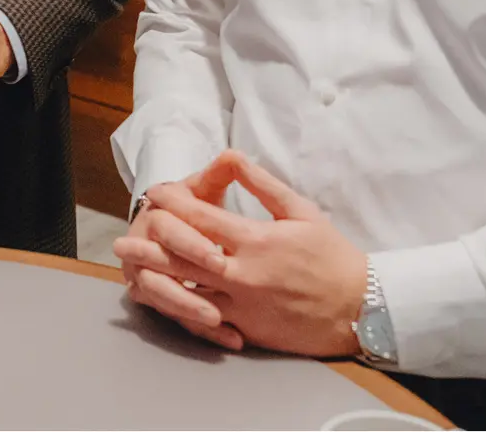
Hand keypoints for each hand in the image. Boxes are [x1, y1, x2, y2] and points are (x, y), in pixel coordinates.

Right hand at [114, 155, 244, 350]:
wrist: (176, 226)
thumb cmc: (197, 205)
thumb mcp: (205, 188)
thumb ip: (218, 175)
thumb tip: (232, 156)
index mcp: (155, 213)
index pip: (165, 229)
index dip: (189, 242)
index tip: (219, 256)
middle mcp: (141, 244)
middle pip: (156, 268)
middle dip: (186, 286)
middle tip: (218, 302)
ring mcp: (143, 274)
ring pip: (159, 297)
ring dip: (187, 310)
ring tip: (219, 322)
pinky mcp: (156, 299)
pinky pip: (174, 317)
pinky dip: (199, 329)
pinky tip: (229, 337)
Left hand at [115, 151, 368, 358]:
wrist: (361, 308)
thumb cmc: (333, 257)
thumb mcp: (301, 211)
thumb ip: (262, 185)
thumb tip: (233, 156)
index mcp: (257, 240)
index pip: (202, 217)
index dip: (174, 202)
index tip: (157, 192)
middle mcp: (244, 273)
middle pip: (185, 256)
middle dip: (151, 243)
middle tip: (123, 237)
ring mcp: (243, 305)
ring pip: (188, 290)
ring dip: (156, 278)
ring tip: (131, 269)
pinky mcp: (247, 329)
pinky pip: (206, 320)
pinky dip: (180, 311)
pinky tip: (162, 303)